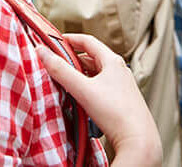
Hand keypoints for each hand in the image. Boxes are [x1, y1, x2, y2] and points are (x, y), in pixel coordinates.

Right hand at [37, 33, 161, 166]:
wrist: (139, 142)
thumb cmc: (116, 113)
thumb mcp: (83, 89)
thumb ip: (61, 70)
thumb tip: (42, 52)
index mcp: (113, 61)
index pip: (89, 41)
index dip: (71, 39)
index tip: (57, 40)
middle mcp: (120, 70)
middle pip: (93, 57)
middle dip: (74, 58)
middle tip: (58, 62)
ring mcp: (123, 86)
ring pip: (97, 73)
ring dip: (81, 74)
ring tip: (67, 80)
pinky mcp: (123, 101)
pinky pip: (102, 87)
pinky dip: (89, 87)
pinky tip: (82, 98)